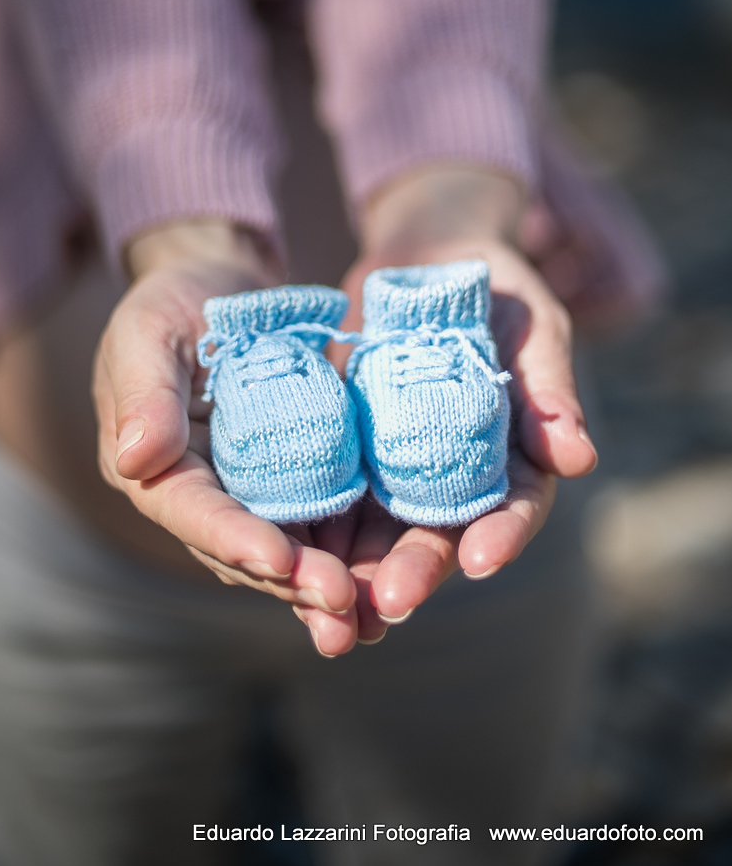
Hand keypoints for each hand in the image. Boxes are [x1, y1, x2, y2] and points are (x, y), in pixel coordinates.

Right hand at [91, 221, 357, 638]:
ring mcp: (246, 490)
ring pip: (285, 549)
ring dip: (322, 585)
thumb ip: (144, 393)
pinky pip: (317, 520)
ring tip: (369, 616)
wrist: (220, 284)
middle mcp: (199, 493)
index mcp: (153, 466)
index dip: (233, 539)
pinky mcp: (290, 477)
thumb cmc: (174, 300)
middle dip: (291, 580)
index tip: (279, 561)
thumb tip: (135, 462)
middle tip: (343, 603)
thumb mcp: (148, 331)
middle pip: (242, 549)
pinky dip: (346, 550)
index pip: (191, 511)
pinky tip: (383, 577)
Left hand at [294, 167, 598, 648]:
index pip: (514, 507)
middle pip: (439, 534)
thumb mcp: (532, 325)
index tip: (480, 562)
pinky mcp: (348, 447)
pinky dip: (310, 527)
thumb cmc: (495, 286)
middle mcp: (455, 474)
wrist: (427, 255)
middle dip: (416, 572)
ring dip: (356, 573)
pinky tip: (284, 553)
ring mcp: (398, 465)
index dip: (501, 536)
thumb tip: (580, 460)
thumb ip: (550, 390)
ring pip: (379, 531)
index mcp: (513, 455)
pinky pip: (329, 492)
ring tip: (330, 610)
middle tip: (388, 604)